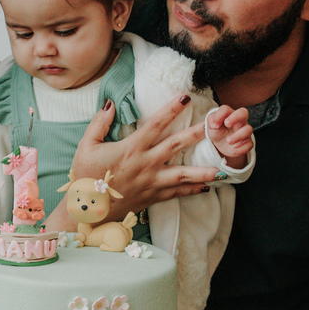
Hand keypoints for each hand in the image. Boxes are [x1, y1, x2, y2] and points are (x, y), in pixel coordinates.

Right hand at [67, 95, 221, 218]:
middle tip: (215, 125)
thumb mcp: (86, 146)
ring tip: (223, 167)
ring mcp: (151, 182)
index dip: (170, 110)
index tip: (185, 97)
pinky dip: (193, 190)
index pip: (155, 125)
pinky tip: (207, 186)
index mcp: (130, 149)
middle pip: (176, 146)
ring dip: (203, 170)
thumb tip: (109, 103)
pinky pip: (177, 192)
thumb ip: (99, 123)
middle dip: (197, 134)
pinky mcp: (153, 197)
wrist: (88, 212)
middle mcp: (145, 164)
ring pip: (182, 174)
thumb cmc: (85, 178)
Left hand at [206, 105, 253, 166]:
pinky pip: (249, 144)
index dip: (220, 115)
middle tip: (227, 124)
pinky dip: (242, 148)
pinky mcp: (246, 142)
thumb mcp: (211, 125)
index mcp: (229, 114)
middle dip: (236, 117)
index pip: (226, 109)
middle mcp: (239, 121)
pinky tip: (233, 150)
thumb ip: (211, 120)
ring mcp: (244, 131)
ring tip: (228, 141)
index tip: (214, 125)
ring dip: (238, 135)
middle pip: (243, 112)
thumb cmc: (217, 130)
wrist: (220, 144)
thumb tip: (215, 123)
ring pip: (248, 129)